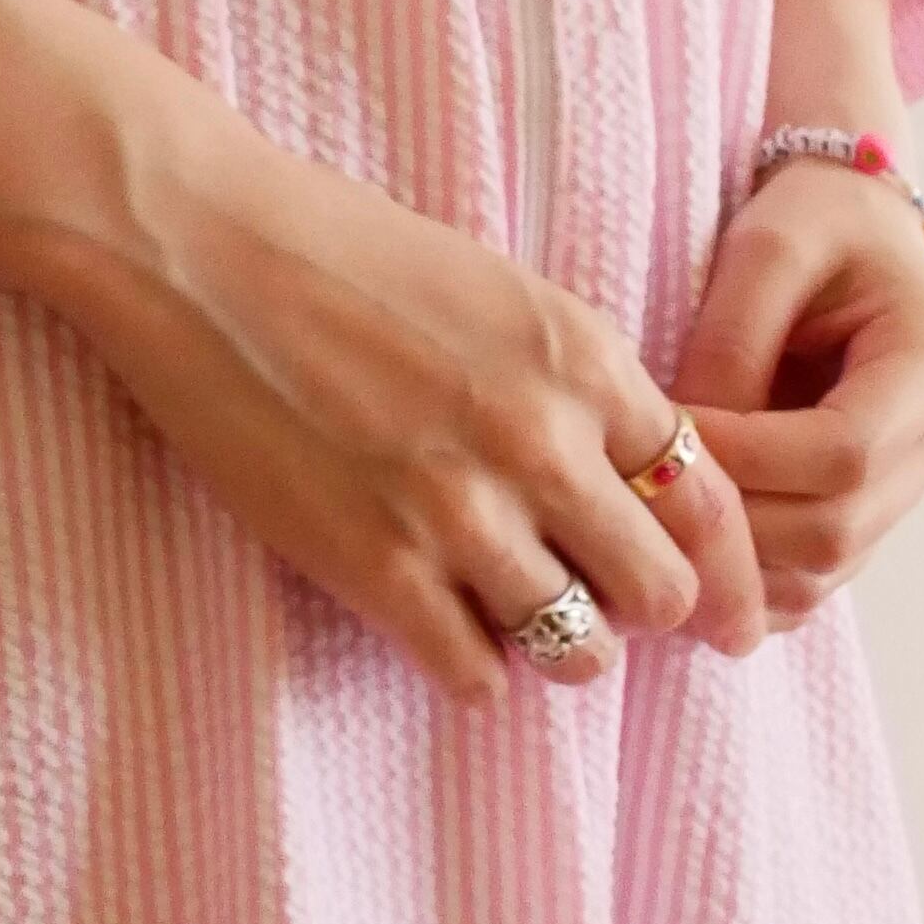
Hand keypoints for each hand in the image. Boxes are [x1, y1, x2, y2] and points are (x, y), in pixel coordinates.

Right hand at [55, 128, 769, 702]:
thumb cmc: (343, 253)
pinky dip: (475, 668)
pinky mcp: (373, 565)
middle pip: (663, 588)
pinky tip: (446, 630)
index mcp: (585, 361)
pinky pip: (475, 674)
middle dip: (644, 608)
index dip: (720, 559)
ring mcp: (458, 511)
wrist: (203, 249)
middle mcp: (542, 441)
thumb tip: (629, 475)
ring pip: (578, 649)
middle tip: (607, 606)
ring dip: (560, 644)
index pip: (708, 496)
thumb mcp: (501, 293)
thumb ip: (576, 381)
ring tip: (518, 618)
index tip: (718, 604)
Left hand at [671, 159, 923, 626]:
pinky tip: (684, 547)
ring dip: (733, 562)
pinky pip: (813, 576)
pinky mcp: (874, 509)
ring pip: (823, 568)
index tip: (663, 441)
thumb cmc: (816, 222)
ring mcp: (913, 483)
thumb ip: (732, 342)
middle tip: (643, 496)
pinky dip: (747, 575)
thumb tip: (691, 448)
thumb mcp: (767, 248)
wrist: (855, 225)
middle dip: (733, 522)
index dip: (748, 461)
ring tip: (654, 526)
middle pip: (837, 527)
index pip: (845, 452)